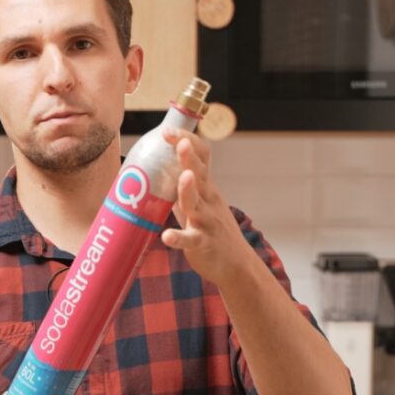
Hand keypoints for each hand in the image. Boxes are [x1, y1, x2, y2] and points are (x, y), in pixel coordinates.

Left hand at [158, 129, 255, 285]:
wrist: (236, 264)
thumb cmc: (213, 229)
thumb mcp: (201, 202)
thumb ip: (183, 187)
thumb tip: (158, 169)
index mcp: (207, 187)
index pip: (202, 157)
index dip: (187, 141)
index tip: (168, 131)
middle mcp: (209, 200)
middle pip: (200, 174)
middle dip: (190, 157)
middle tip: (179, 141)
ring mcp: (207, 222)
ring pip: (196, 203)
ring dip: (188, 190)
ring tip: (184, 176)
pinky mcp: (203, 243)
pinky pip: (191, 239)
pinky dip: (178, 237)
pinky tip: (167, 236)